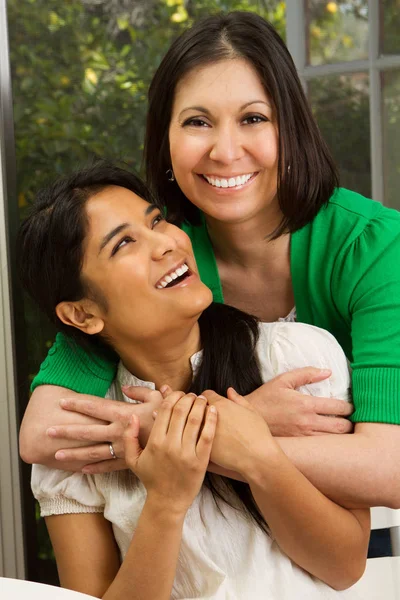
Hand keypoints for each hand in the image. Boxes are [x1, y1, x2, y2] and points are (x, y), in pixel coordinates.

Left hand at [48, 387, 162, 472]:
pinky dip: (94, 468)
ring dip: (73, 453)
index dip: (78, 404)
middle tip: (48, 431)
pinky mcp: (129, 461)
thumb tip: (126, 388)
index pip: (95, 407)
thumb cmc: (171, 417)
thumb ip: (141, 391)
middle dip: (66, 430)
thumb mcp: (159, 397)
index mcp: (123, 414)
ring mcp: (122, 449)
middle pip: (87, 431)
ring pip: (92, 452)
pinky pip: (108, 466)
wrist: (184, 442)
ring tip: (55, 454)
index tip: (62, 402)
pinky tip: (81, 470)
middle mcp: (118, 432)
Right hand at [125, 392, 216, 513]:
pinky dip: (212, 420)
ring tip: (203, 400)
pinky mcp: (201, 461)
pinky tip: (213, 411)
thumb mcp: (133, 460)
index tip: (179, 394)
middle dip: (188, 397)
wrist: (168, 502)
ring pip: (195, 419)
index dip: (174, 396)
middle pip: (181, 410)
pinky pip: (208, 435)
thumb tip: (133, 416)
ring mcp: (186, 453)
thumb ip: (130, 437)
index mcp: (155, 442)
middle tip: (193, 395)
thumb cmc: (152, 479)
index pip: (166, 409)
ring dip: (200, 405)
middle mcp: (170, 445)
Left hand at [202, 388, 278, 476]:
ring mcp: (204, 432)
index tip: (210, 404)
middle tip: (205, 416)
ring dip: (196, 425)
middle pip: (195, 408)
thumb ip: (238, 399)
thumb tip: (229, 390)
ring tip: (204, 430)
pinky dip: (198, 441)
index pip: (205, 394)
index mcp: (221, 404)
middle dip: (199, 410)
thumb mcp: (252, 411)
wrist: (258, 458)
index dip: (208, 398)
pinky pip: (194, 440)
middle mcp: (209, 416)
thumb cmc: (258, 434)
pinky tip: (205, 443)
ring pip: (192, 424)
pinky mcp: (202, 448)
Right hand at [240, 368, 353, 436]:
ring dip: (342, 436)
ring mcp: (304, 437)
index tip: (351, 407)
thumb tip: (327, 371)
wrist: (247, 420)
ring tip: (344, 431)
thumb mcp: (282, 380)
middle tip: (351, 420)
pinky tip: (330, 442)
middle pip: (341, 427)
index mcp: (306, 404)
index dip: (350, 407)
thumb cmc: (265, 399)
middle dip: (350, 424)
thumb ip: (306, 374)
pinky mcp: (299, 447)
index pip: (339, 407)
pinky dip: (330, 445)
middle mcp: (307, 423)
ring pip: (334, 441)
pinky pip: (321, 449)